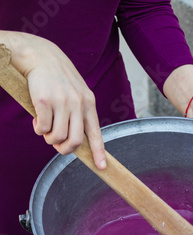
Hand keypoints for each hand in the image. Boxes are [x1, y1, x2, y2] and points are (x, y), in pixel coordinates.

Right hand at [1, 32, 105, 168]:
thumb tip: (75, 142)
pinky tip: (37, 120)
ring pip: (57, 137)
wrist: (40, 55)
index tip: (102, 167)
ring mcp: (61, 102)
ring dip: (49, 139)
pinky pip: (43, 129)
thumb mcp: (76, 93)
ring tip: (45, 129)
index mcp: (88, 103)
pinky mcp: (44, 101)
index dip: (99, 152)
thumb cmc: (58, 79)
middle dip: (65, 149)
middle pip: (76, 141)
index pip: (96, 133)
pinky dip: (39, 129)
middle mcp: (78, 103)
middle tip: (57, 145)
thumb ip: (79, 114)